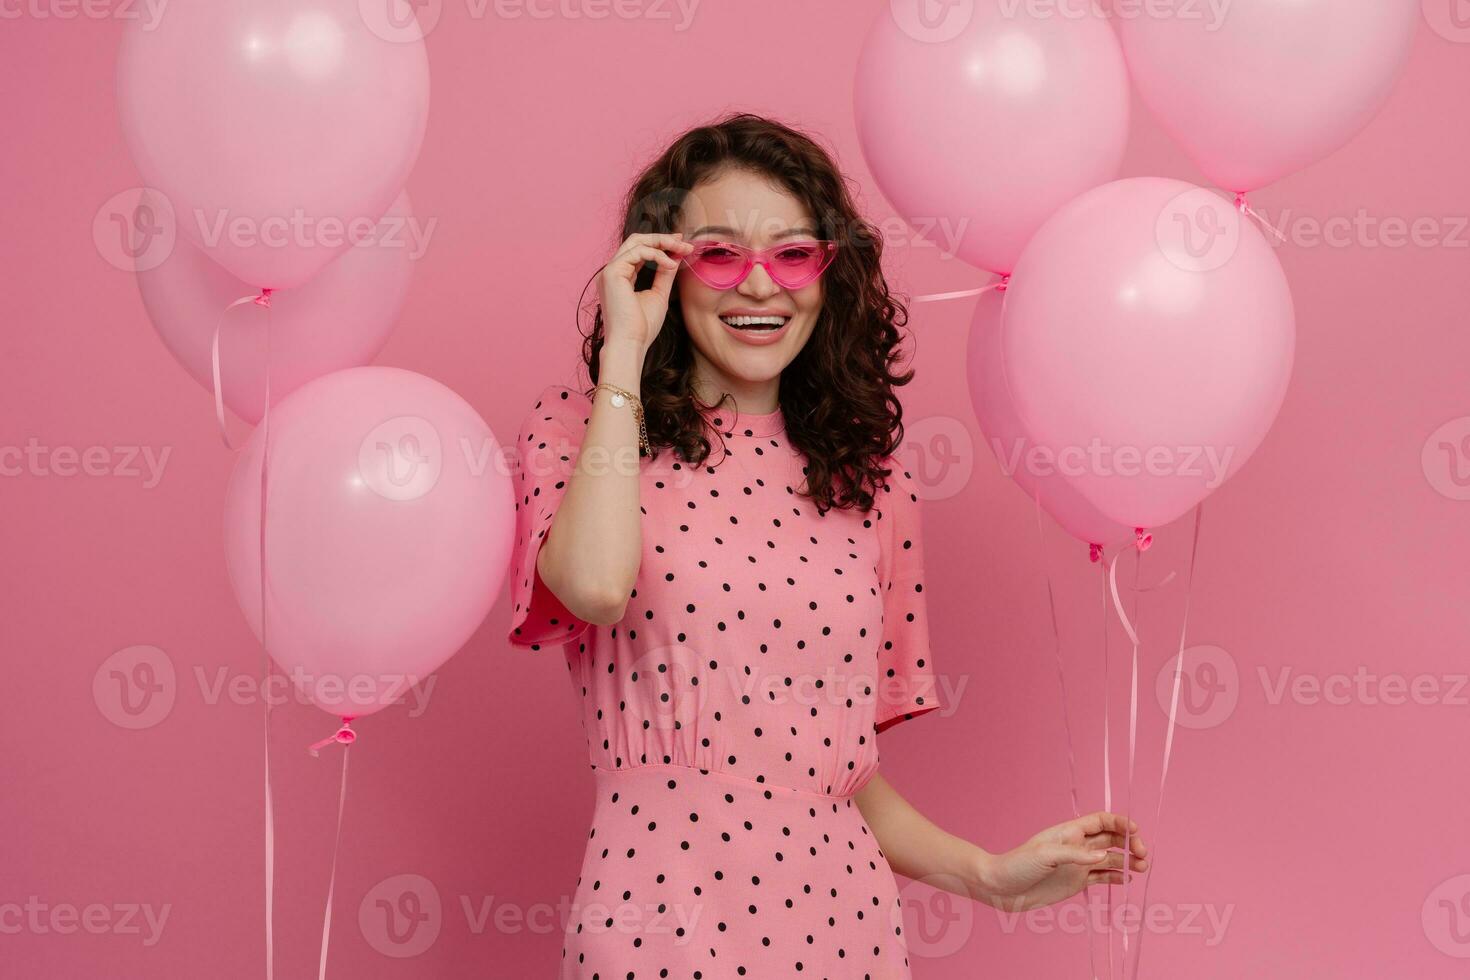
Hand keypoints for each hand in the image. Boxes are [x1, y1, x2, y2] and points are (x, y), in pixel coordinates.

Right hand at [597, 232, 692, 356]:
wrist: (630, 343)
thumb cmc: (642, 326)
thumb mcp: (658, 295)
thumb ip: (664, 274)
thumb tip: (674, 256)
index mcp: (620, 277)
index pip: (639, 251)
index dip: (660, 244)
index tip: (680, 243)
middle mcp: (612, 271)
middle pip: (636, 240)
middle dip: (662, 238)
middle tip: (684, 240)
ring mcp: (609, 271)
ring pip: (636, 241)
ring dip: (662, 243)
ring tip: (682, 249)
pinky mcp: (612, 273)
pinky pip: (636, 252)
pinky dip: (656, 255)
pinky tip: (670, 264)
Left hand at [972, 811, 1147, 911]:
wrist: (1001, 887)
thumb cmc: (1017, 865)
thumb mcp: (1044, 856)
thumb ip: (1075, 856)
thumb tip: (1103, 858)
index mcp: (1069, 832)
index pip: (1101, 821)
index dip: (1119, 822)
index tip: (1135, 830)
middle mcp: (1076, 846)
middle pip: (1110, 838)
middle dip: (1129, 843)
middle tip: (1142, 854)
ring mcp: (1077, 864)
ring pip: (1110, 859)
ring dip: (1127, 861)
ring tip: (1142, 868)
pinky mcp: (1076, 882)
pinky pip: (1102, 877)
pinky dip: (1116, 877)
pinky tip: (1128, 880)